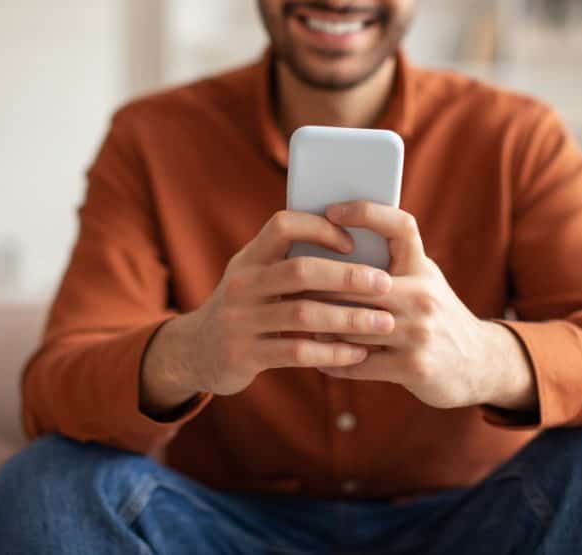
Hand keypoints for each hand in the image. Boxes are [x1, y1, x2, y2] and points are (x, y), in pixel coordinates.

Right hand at [150, 210, 398, 402]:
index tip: (352, 242)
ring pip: (303, 314)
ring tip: (384, 323)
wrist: (196, 351)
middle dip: (348, 277)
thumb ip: (288, 261)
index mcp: (249, 258)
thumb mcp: (254, 276)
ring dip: (349, 318)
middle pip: (301, 271)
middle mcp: (241, 284)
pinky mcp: (244, 355)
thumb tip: (353, 241)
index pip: (283, 225)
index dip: (320, 229)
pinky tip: (357, 353)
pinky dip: (332, 352)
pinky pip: (297, 352)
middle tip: (385, 284)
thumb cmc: (245, 307)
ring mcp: (240, 320)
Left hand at [304, 201, 536, 411]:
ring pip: (351, 323)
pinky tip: (317, 356)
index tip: (332, 211)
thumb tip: (328, 250)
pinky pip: (359, 362)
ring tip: (296, 321)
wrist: (478, 364)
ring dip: (320, 324)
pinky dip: (334, 360)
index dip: (366, 212)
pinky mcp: (415, 366)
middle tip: (287, 285)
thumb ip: (388, 268)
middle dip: (318, 286)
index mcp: (422, 267)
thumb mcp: (421, 282)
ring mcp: (420, 331)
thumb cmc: (434, 316)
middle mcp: (424, 294)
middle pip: (356, 282)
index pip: (400, 225)